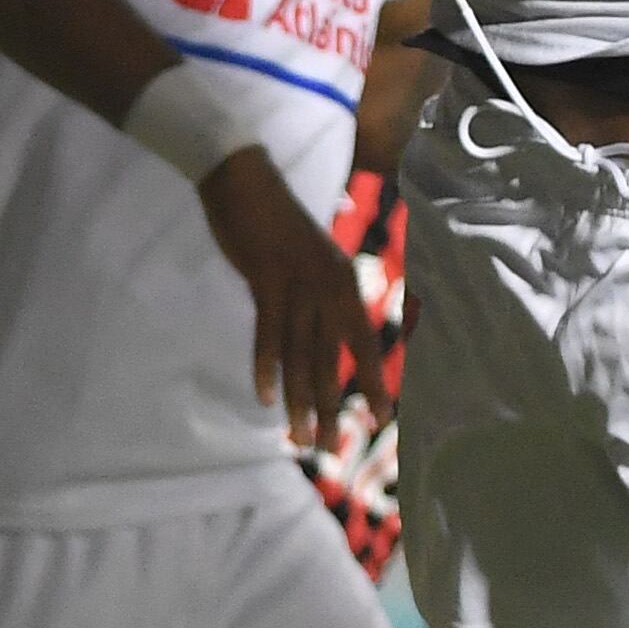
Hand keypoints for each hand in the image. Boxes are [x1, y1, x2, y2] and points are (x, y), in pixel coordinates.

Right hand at [194, 149, 383, 451]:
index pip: (366, 340)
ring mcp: (298, 281)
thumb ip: (319, 297)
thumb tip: (325, 336)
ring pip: (302, 354)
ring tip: (299, 438)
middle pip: (333, 357)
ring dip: (300, 399)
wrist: (246, 180)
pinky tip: (266, 398)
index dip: (375, 379)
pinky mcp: (266, 277)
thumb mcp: (310, 260)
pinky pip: (268, 332)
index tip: (383, 419)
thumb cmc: (277, 224)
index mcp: (344, 281)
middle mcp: (329, 284)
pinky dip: (266, 366)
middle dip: (332, 405)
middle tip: (330, 447)